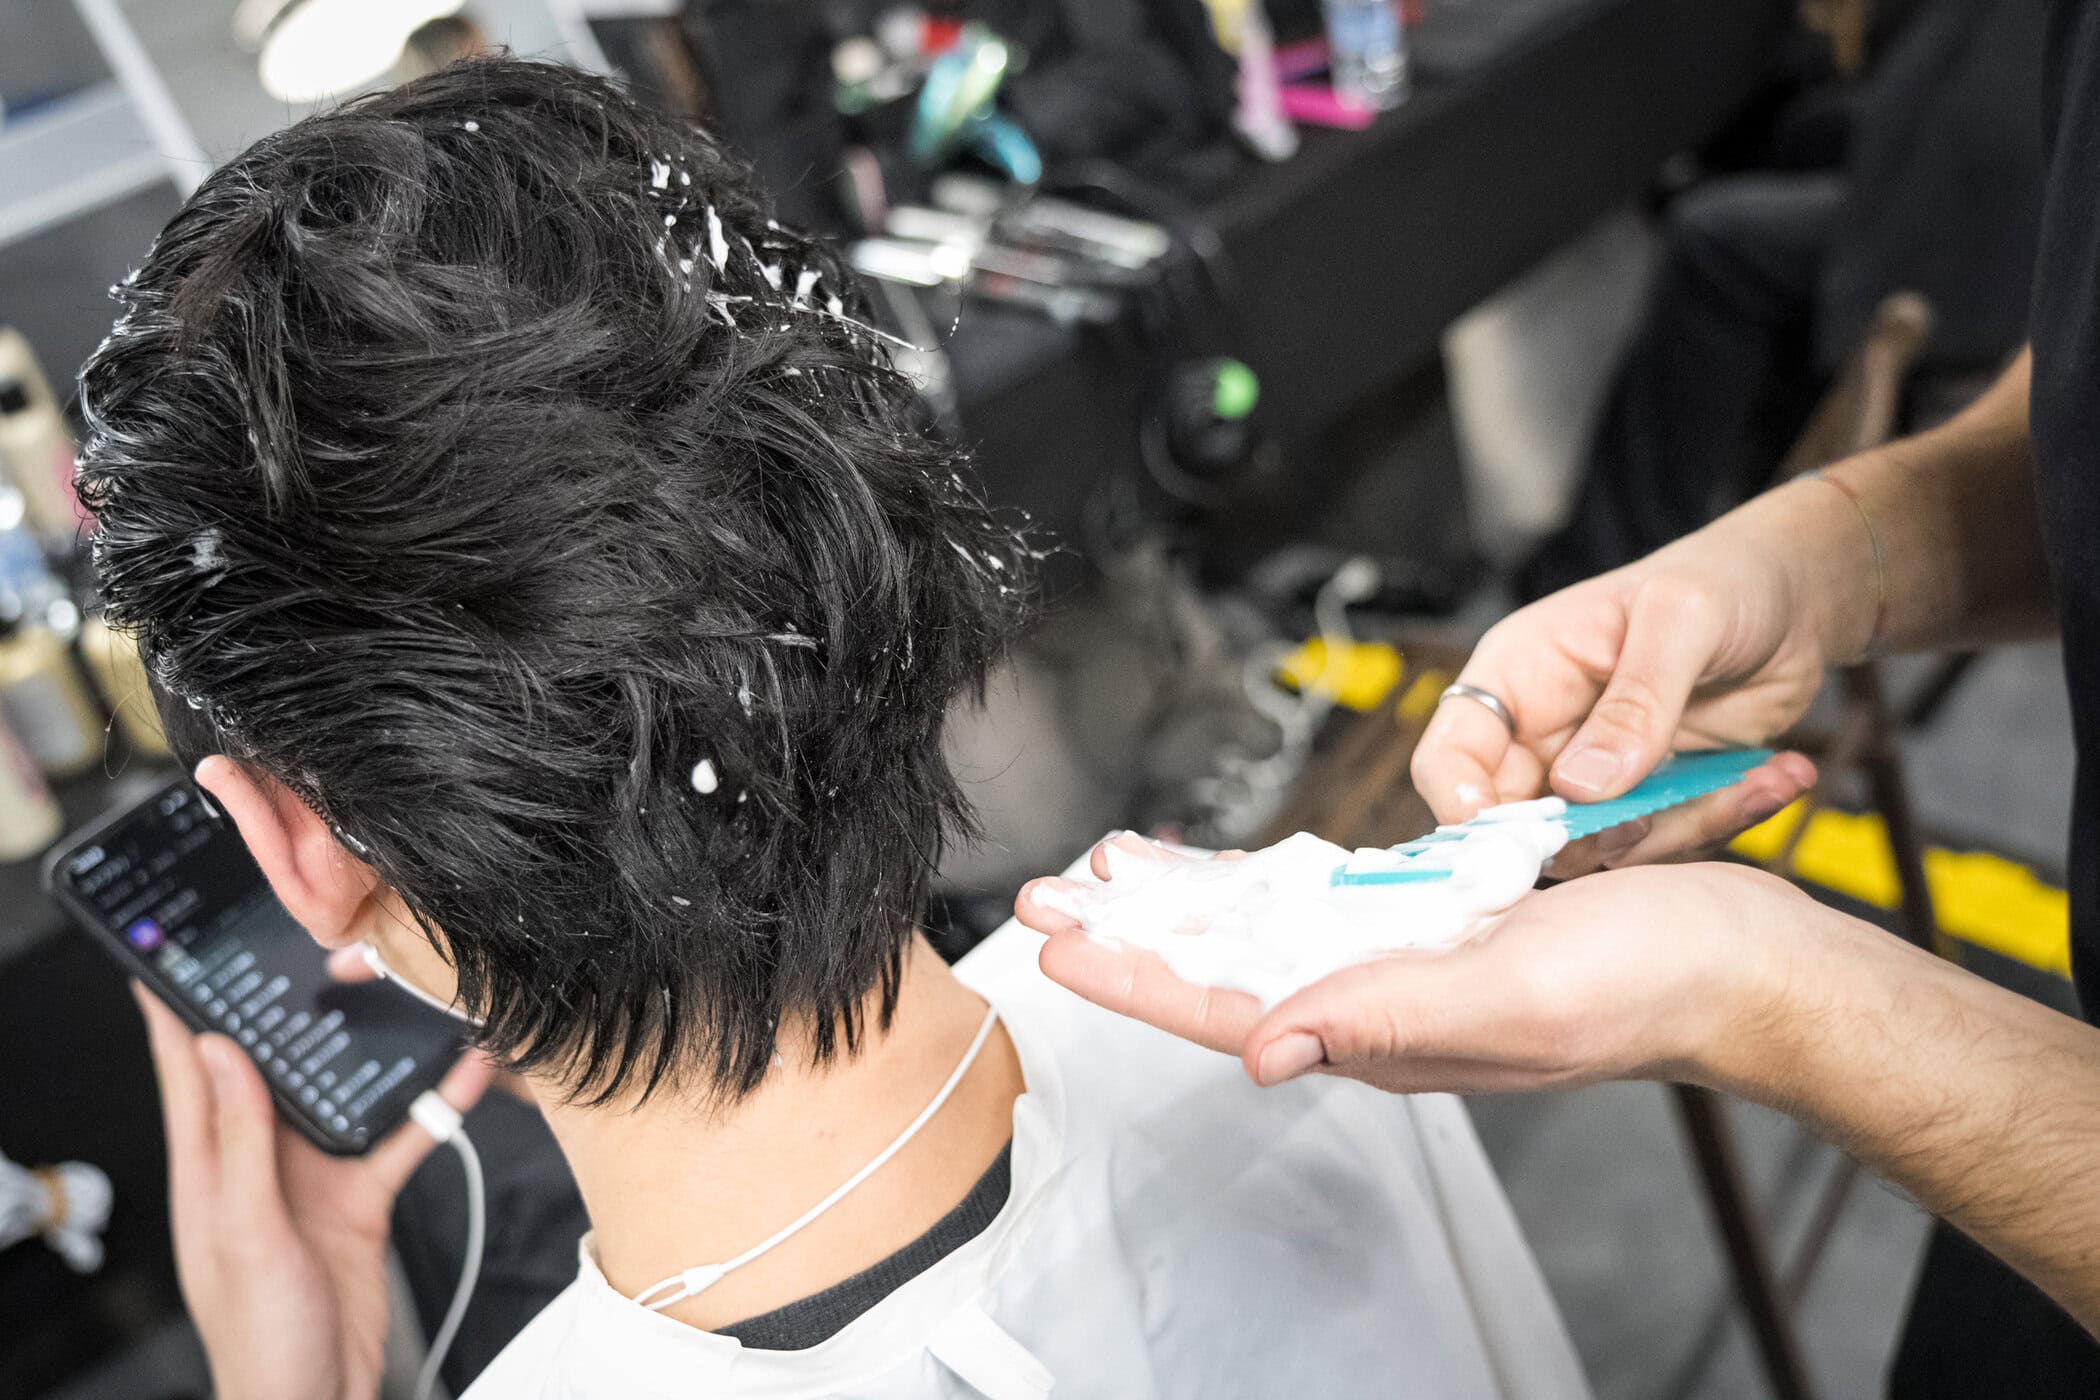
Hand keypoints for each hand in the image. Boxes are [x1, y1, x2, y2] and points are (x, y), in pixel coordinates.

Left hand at [136, 985, 492, 1399]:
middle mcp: (258, 1163)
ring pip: (341, 1092)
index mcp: (208, 1168)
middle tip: (314, 949)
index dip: (179, 1009)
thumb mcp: (243, 1232)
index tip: (180, 949)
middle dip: (291, 1009)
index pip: (185, 1070)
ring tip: (402, 999)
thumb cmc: (257, 1339)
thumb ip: (237, 1142)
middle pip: (272, 1068)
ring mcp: (311, 1177)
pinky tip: (461, 1075)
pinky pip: (399, 1136)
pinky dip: (432, 1105)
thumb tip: (217, 1053)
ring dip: (372, 1053)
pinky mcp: (360, 1196)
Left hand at [1017, 838, 1817, 1095]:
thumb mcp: (1511, 997)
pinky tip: (1238, 864)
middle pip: (1226, 969)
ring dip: (1187, 901)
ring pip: (1268, 934)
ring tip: (1115, 867)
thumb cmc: (1647, 985)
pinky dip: (1271, 880)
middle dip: (1133, 932)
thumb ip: (1386, 1018)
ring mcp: (1411, 964)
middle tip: (1048, 894)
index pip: (1224, 1008)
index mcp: (1385, 1029)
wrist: (1744, 965)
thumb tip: (1265, 1053)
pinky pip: (1331, 905)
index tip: (1053, 945)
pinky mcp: (1446, 925)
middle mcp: (1382, 1003)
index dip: (1132, 976)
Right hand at [1413, 502, 1855, 866]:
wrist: (1798, 599)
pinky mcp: (1652, 799)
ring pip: (1594, 847)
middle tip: (1656, 818)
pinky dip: (1723, 821)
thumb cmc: (1724, 579)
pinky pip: (1663, 842)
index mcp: (1519, 673)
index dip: (1465, 806)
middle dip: (1584, 837)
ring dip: (1674, 830)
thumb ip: (1636, 701)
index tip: (1519, 841)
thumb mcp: (1681, 619)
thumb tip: (1582, 786)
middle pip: (1516, 823)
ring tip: (1751, 780)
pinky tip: (1778, 776)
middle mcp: (1545, 732)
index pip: (1451, 755)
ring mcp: (1598, 772)